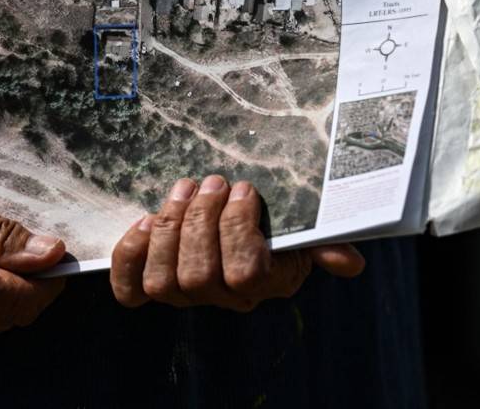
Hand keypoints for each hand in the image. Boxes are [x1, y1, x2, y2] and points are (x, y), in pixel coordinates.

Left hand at [110, 175, 364, 310]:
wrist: (232, 224)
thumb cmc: (271, 223)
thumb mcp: (302, 230)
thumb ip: (323, 244)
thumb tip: (349, 262)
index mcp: (261, 285)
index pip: (245, 274)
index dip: (239, 229)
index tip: (245, 188)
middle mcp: (220, 298)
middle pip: (198, 276)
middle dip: (201, 222)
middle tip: (211, 181)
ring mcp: (182, 295)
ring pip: (163, 282)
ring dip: (170, 229)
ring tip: (184, 190)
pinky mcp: (147, 286)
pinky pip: (129, 289)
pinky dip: (131, 254)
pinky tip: (145, 221)